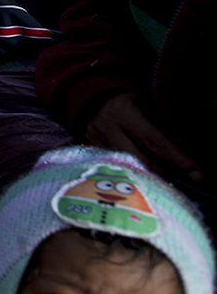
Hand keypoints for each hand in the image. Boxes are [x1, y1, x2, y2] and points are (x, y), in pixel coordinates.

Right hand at [84, 93, 203, 182]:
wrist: (91, 102)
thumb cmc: (130, 104)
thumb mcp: (147, 103)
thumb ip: (167, 119)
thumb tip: (206, 122)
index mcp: (125, 114)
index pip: (156, 141)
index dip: (178, 159)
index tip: (199, 174)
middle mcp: (108, 129)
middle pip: (142, 161)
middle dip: (167, 176)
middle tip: (188, 188)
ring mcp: (95, 144)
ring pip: (128, 171)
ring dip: (150, 182)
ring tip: (167, 191)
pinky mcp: (88, 155)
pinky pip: (114, 173)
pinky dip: (132, 180)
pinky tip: (144, 188)